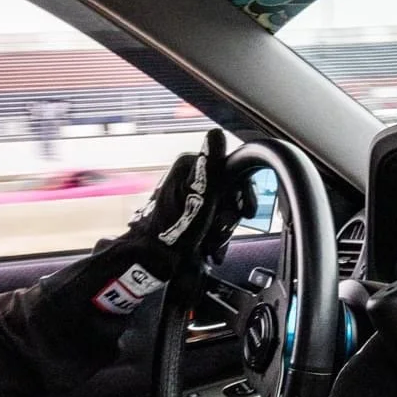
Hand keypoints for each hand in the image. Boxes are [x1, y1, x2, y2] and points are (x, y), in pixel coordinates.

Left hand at [85, 131, 253, 315]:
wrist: (151, 261)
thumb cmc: (173, 231)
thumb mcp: (198, 195)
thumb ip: (209, 165)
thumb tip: (216, 134)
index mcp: (190, 166)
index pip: (234, 171)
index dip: (242, 194)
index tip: (244, 212)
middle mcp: (188, 179)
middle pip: (230, 194)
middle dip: (229, 217)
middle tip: (218, 229)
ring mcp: (189, 200)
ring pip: (224, 212)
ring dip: (222, 231)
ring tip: (209, 242)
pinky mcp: (189, 218)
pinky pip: (214, 225)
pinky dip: (214, 238)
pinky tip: (207, 247)